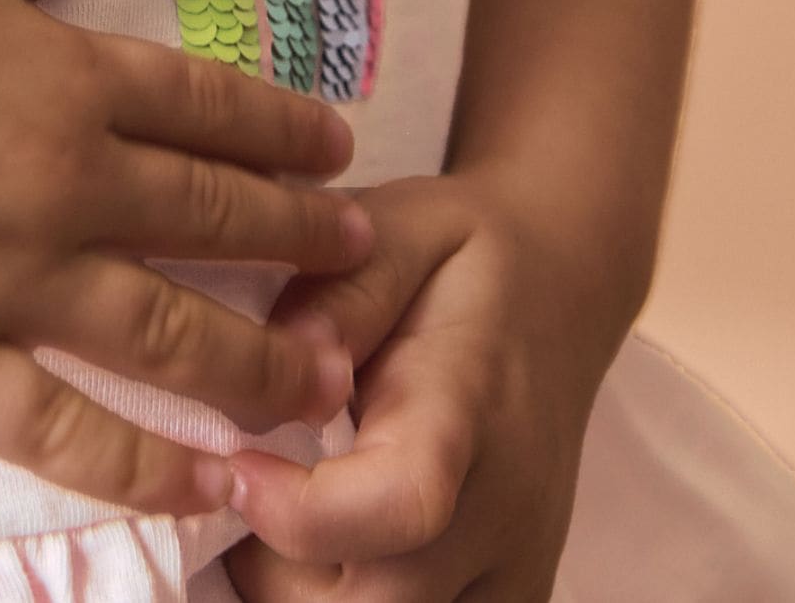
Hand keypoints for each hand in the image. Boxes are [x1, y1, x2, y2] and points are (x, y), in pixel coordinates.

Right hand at [0, 0, 371, 517]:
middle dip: (298, 244)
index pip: (203, 108)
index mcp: (64, 75)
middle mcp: (60, 181)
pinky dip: (143, 465)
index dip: (279, 132)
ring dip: (255, 365)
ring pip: (166, 336)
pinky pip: (62, 432)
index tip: (341, 152)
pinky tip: (204, 487)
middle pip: (208, 221)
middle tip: (366, 264)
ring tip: (325, 389)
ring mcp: (5, 279)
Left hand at [221, 171, 622, 600]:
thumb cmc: (459, 258)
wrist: (559, 292)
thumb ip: (339, 293)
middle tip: (241, 489)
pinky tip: (320, 552)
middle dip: (276, 572)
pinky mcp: (509, 601)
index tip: (235, 465)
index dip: (301, 512)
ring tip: (276, 517)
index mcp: (469, 407)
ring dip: (304, 600)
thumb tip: (273, 360)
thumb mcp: (399, 228)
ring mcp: (512, 570)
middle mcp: (504, 511)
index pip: (403, 501)